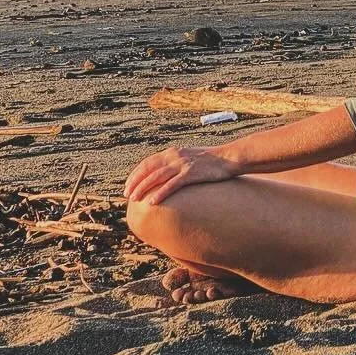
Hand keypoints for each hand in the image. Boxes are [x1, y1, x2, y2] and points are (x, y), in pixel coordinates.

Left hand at [124, 145, 238, 204]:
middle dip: (135, 182)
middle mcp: (175, 156)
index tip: (128, 185)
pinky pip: (172, 185)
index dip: (136, 174)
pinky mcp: (191, 173)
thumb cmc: (211, 161)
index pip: (148, 162)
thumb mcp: (190, 158)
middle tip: (127, 195)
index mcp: (173, 152)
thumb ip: (177, 163)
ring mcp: (182, 164)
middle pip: (149, 169)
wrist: (228, 158)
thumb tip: (167, 174)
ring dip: (143, 188)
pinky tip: (152, 202)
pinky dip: (160, 193)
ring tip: (134, 200)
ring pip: (157, 177)